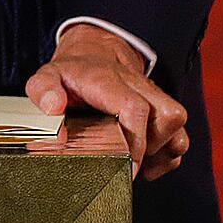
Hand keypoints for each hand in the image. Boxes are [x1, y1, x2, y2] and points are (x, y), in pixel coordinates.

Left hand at [25, 24, 186, 179]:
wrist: (94, 57)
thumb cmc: (71, 75)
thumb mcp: (47, 76)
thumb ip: (43, 89)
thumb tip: (52, 108)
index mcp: (109, 80)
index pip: (135, 107)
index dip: (135, 139)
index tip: (126, 165)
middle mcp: (139, 86)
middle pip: (166, 118)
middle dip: (147, 150)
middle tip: (122, 166)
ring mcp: (156, 100)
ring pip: (178, 131)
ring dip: (158, 155)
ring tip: (130, 162)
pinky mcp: (165, 115)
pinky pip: (179, 142)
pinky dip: (165, 159)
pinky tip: (142, 163)